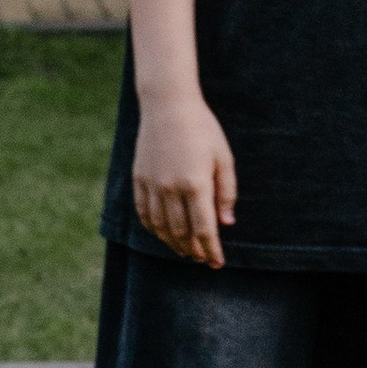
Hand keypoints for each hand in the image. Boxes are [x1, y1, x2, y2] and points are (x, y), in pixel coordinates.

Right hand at [132, 90, 236, 266]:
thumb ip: (226, 193)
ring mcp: (152, 185)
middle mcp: (171, 188)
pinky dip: (154, 229)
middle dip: (194, 251)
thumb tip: (227, 224)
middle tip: (203, 260)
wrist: (168, 105)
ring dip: (173, 244)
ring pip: (161, 227)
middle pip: (182, 233)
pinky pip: (144, 213)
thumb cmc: (203, 129)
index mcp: (196, 184)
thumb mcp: (223, 158)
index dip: (211, 250)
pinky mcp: (139, 179)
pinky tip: (163, 234)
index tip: (217, 263)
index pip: (204, 229)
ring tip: (185, 251)